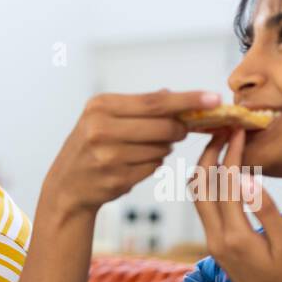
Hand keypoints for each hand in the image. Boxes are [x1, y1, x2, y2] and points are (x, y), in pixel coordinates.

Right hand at [41, 89, 217, 214]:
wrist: (66, 185)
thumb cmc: (90, 146)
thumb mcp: (104, 117)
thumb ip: (139, 106)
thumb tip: (175, 96)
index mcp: (100, 107)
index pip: (155, 102)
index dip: (188, 100)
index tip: (214, 99)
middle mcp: (101, 130)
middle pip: (163, 126)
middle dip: (179, 128)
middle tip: (180, 130)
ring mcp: (108, 157)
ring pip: (161, 149)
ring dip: (162, 148)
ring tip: (142, 148)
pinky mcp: (116, 179)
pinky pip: (152, 167)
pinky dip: (151, 164)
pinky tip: (133, 164)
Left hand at [190, 128, 281, 281]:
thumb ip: (268, 213)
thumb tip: (250, 180)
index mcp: (233, 236)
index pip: (224, 184)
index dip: (231, 153)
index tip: (239, 129)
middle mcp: (215, 238)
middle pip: (199, 186)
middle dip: (209, 154)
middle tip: (225, 129)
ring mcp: (212, 242)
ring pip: (198, 197)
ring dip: (207, 168)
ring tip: (225, 143)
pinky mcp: (217, 245)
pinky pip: (206, 207)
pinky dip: (212, 184)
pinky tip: (227, 171)